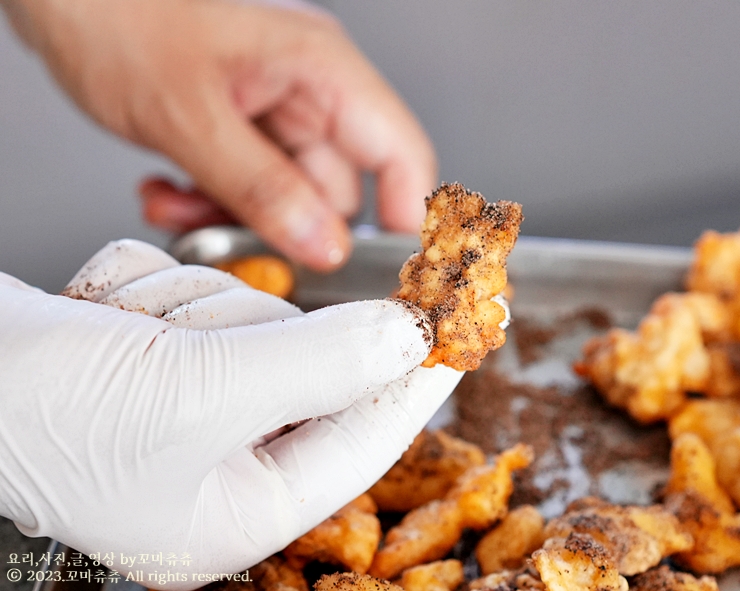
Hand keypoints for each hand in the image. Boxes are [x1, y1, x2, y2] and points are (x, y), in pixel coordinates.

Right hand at [0, 239, 461, 589]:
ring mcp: (181, 406)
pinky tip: (99, 319)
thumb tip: (406, 339)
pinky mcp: (150, 355)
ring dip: (186, 308)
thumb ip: (318, 365)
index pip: (364, 437)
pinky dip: (147, 291)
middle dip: (243, 331)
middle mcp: (217, 463)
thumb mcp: (200, 396)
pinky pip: (193, 297)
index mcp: (241, 508)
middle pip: (300, 365)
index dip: (413, 379)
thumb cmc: (41, 413)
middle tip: (180, 341)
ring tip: (120, 335)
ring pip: (246, 319)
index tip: (463, 329)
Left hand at [2, 0, 436, 270]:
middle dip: (286, 230)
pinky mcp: (244, 130)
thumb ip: (261, 187)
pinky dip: (212, 205)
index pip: (399, 152)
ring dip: (236, 220)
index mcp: (323, 69)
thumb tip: (324, 246)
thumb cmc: (118, 15)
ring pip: (286, 199)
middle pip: (337, 191)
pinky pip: (250, 191)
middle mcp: (310, 92)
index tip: (383, 276)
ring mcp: (276, 112)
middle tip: (243, 250)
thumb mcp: (190, 116)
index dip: (403, 217)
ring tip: (183, 210)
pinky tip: (171, 195)